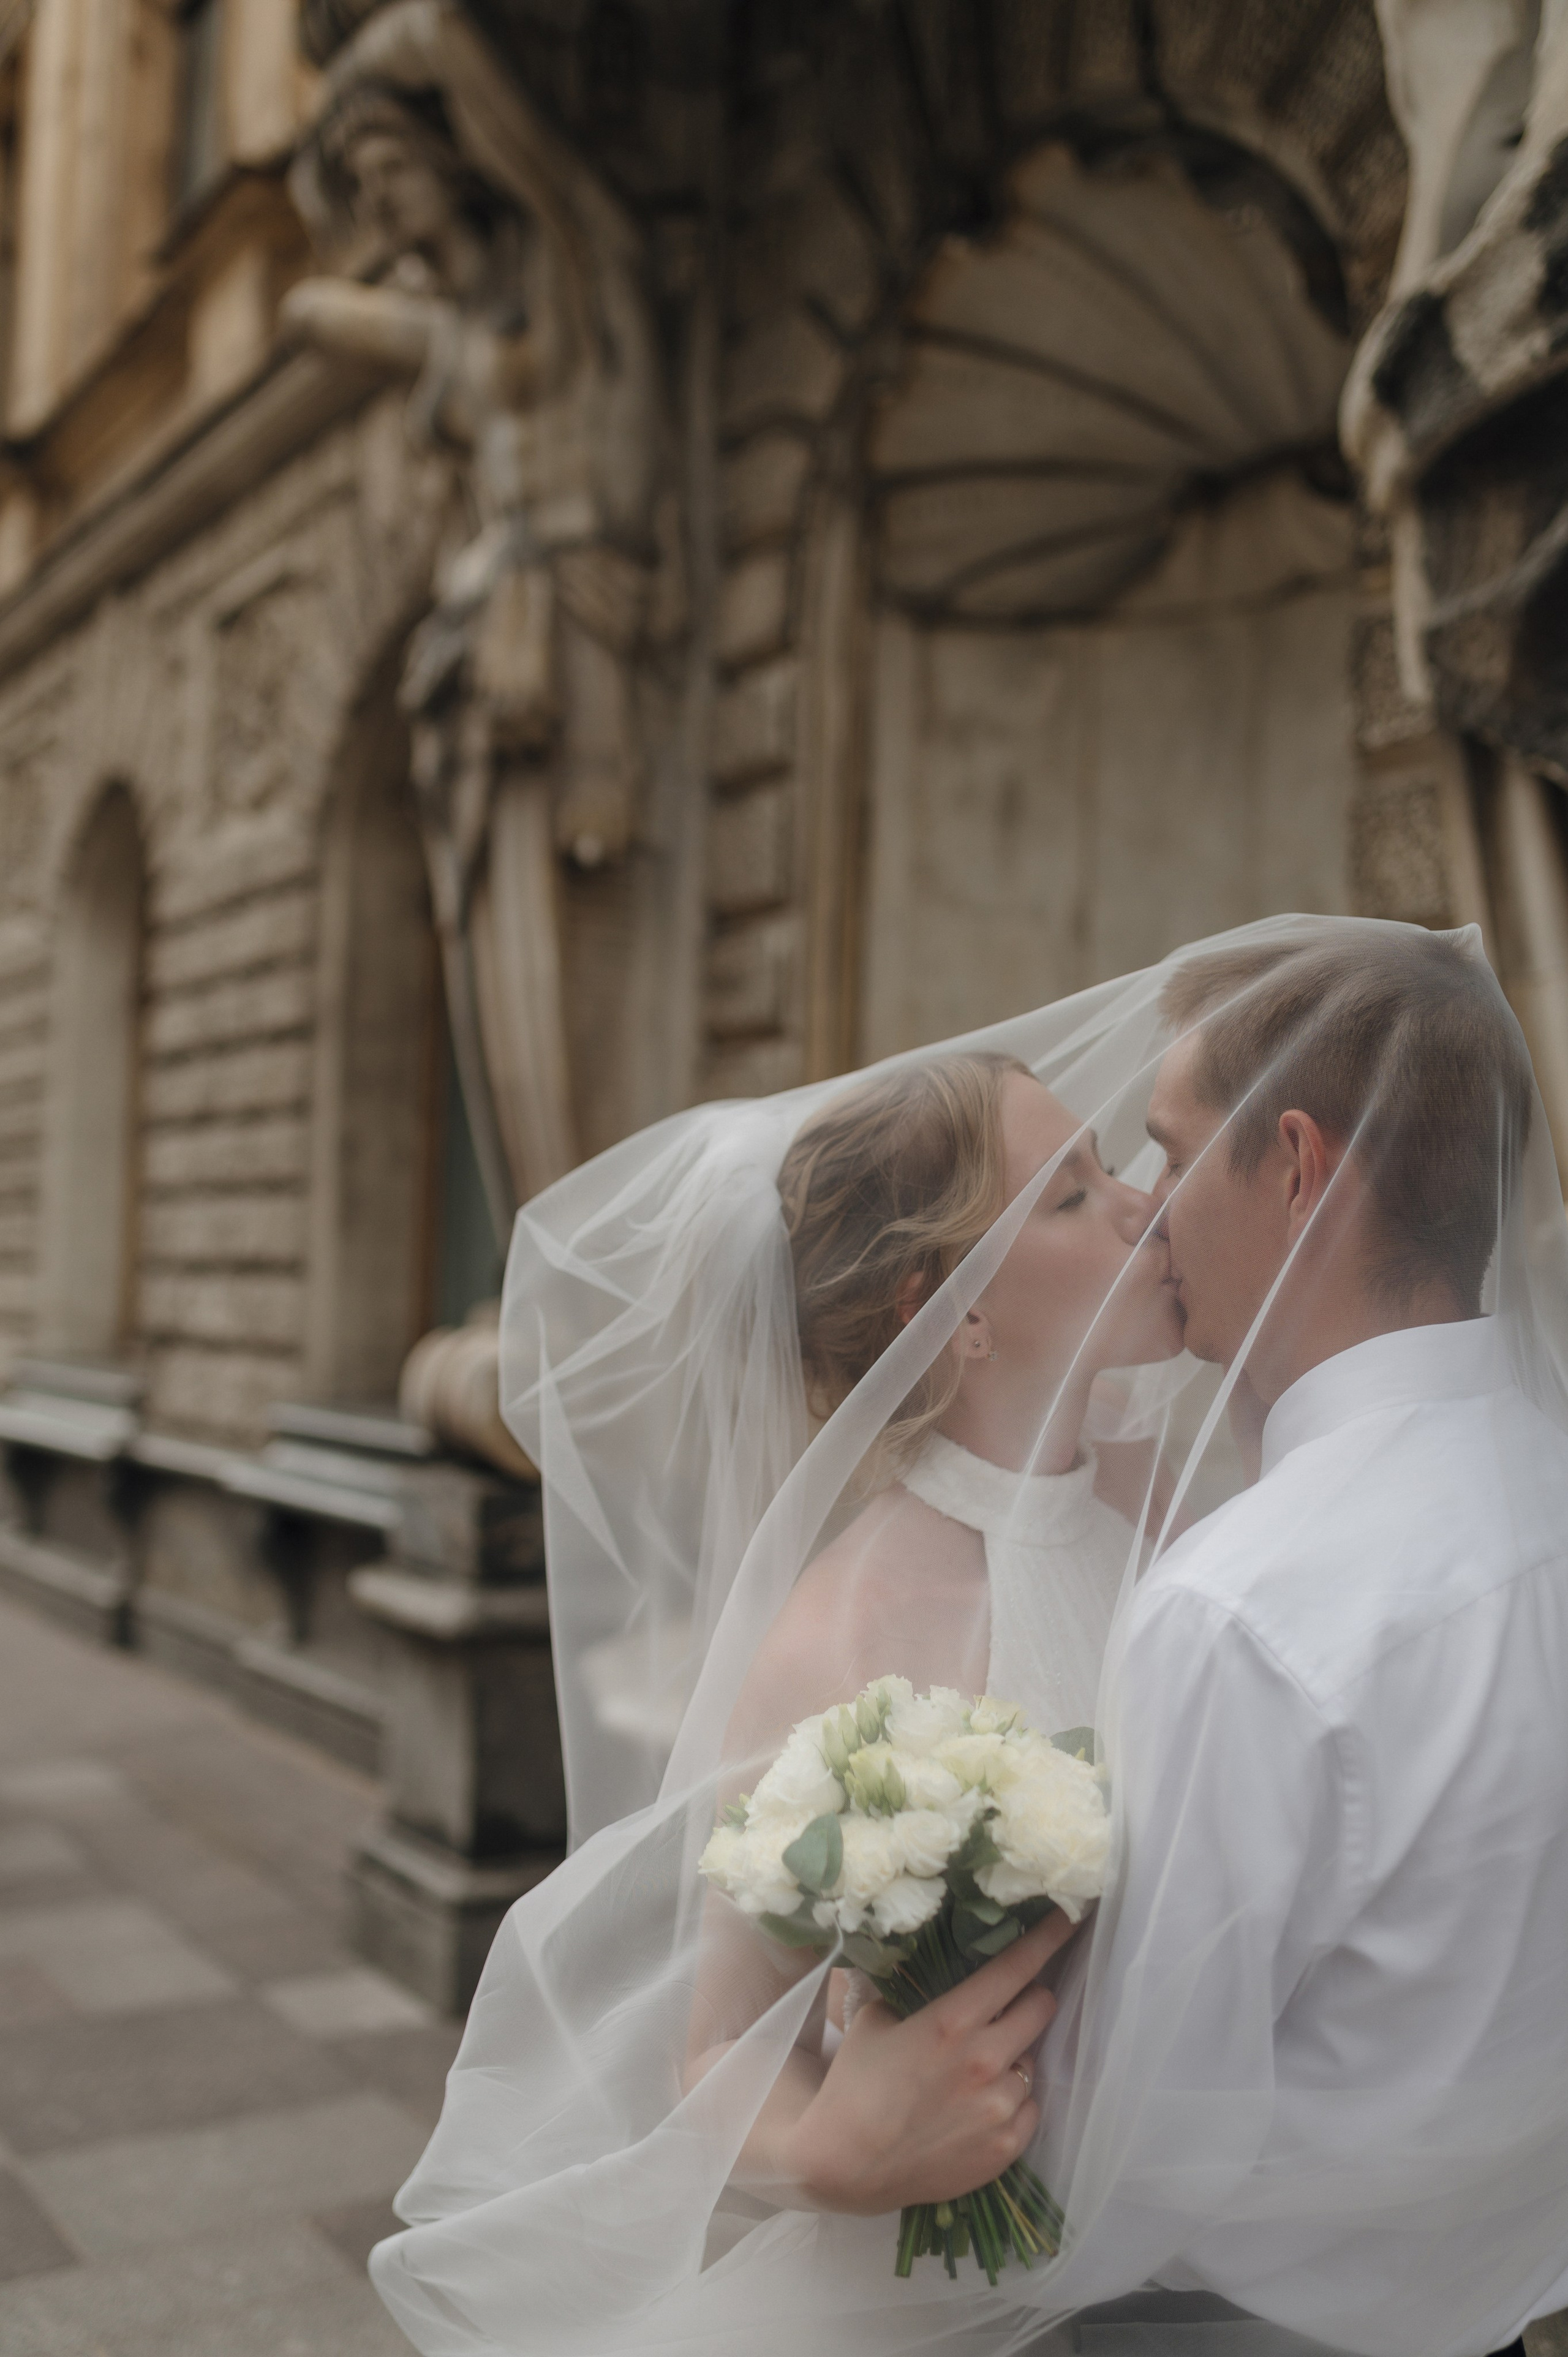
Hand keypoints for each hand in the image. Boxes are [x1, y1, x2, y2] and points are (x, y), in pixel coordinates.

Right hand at [784, 1911, 1078, 2214]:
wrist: (846, 2165)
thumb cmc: (856, 2084)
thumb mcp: (876, 2019)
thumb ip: (914, 1993)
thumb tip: (936, 1969)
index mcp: (953, 2021)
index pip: (1017, 1966)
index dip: (1048, 1936)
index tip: (1069, 1915)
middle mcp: (986, 2061)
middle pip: (1042, 2007)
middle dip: (1030, 1996)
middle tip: (1008, 2003)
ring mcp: (999, 2108)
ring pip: (1032, 2060)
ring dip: (1012, 2056)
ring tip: (975, 2070)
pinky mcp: (1006, 2148)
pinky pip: (1030, 2107)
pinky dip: (1012, 2100)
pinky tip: (979, 2106)